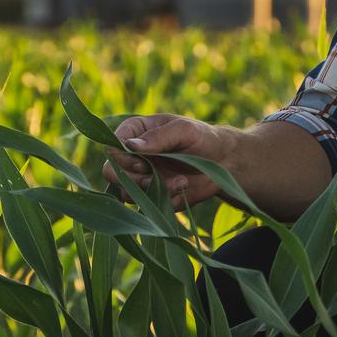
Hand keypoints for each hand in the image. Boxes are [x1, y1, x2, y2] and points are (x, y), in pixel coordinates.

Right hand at [103, 113, 233, 208]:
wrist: (224, 163)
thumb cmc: (203, 138)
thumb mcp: (184, 130)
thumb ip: (159, 137)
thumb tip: (130, 145)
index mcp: (136, 132)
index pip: (112, 145)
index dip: (121, 157)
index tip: (142, 162)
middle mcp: (133, 156)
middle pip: (111, 172)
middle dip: (132, 178)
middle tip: (153, 176)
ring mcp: (141, 177)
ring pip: (126, 192)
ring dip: (151, 190)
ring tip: (180, 182)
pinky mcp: (152, 196)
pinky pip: (146, 205)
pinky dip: (164, 201)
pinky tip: (183, 189)